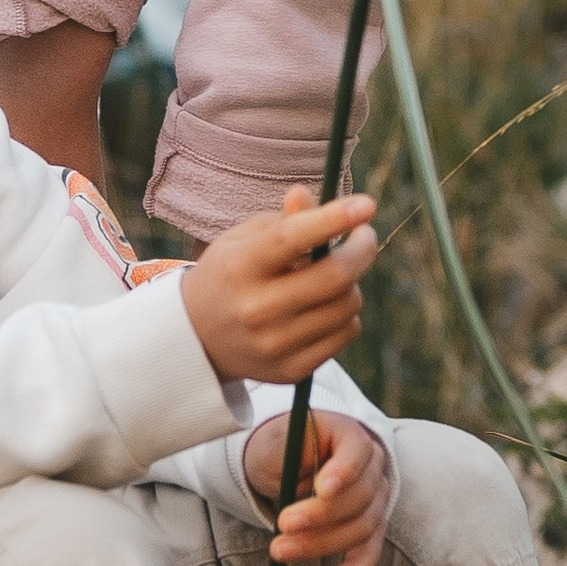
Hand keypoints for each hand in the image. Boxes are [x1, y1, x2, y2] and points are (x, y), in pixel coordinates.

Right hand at [179, 186, 377, 385]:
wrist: (199, 338)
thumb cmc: (230, 275)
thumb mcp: (244, 240)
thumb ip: (281, 221)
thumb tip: (306, 195)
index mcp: (239, 267)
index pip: (291, 239)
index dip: (333, 219)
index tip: (367, 205)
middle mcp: (255, 309)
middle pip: (334, 277)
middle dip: (362, 250)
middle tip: (364, 236)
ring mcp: (274, 345)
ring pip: (347, 306)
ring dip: (352, 284)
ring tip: (334, 276)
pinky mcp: (291, 370)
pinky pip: (346, 333)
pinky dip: (346, 314)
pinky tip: (327, 306)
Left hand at [243, 407, 392, 565]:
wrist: (287, 465)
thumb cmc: (282, 450)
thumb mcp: (277, 440)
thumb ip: (286, 449)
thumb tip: (292, 471)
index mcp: (351, 437)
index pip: (358, 452)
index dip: (344, 471)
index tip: (321, 488)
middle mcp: (372, 470)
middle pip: (360, 496)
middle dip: (320, 515)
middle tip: (283, 525)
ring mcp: (375, 504)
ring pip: (362, 530)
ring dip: (320, 545)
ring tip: (279, 550)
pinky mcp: (368, 536)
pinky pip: (364, 562)